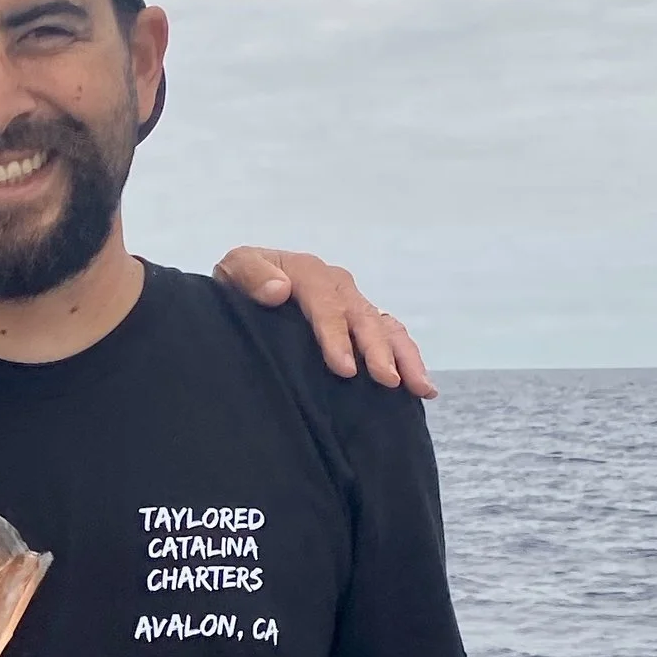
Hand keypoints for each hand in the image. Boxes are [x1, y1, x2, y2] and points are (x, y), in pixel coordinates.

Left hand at [212, 248, 434, 396]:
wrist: (244, 287)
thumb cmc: (238, 283)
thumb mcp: (235, 269)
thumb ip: (251, 275)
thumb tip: (278, 290)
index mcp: (308, 272)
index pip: (326, 304)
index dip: (336, 335)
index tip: (344, 368)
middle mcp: (337, 285)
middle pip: (362, 316)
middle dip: (377, 349)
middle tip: (386, 380)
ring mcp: (352, 303)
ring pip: (385, 326)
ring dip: (404, 356)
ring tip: (419, 386)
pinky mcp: (360, 321)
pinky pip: (390, 335)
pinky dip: (408, 357)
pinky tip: (422, 388)